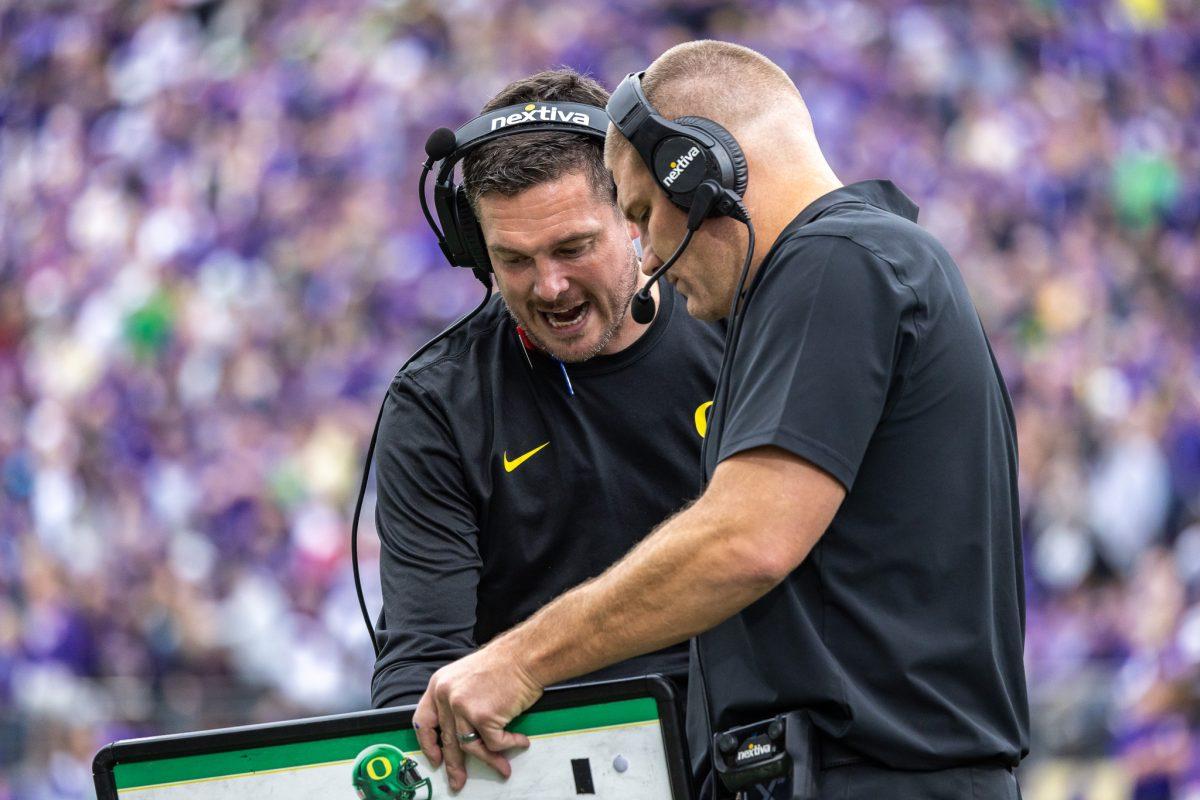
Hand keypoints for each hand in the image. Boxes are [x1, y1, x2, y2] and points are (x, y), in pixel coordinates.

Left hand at [412, 639, 542, 790]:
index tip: (434, 759)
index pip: (423, 721)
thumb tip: (459, 730)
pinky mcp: (482, 717)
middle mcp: (447, 696)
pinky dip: (509, 745)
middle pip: (447, 740)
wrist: (524, 655)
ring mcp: (463, 707)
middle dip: (454, 765)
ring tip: (502, 765)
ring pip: (470, 746)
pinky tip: (519, 741)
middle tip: (458, 779)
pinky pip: (494, 743)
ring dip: (489, 759)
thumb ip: (457, 699)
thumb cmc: (504, 663)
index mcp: (439, 684)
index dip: (428, 744)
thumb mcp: (467, 676)